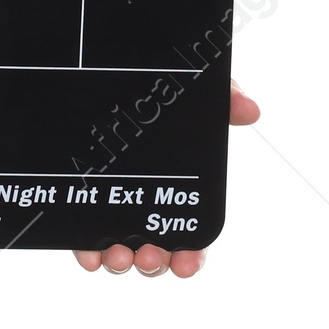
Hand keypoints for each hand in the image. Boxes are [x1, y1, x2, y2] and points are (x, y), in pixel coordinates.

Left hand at [72, 79, 259, 276]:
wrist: (93, 65)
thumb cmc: (148, 83)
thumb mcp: (188, 89)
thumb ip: (221, 98)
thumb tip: (250, 109)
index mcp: (173, 186)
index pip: (188, 233)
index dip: (191, 255)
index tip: (186, 264)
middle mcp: (141, 199)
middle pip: (154, 249)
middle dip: (154, 262)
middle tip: (148, 255)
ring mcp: (108, 200)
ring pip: (118, 248)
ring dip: (121, 262)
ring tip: (118, 256)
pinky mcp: (77, 195)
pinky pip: (81, 233)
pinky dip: (85, 251)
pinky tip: (88, 254)